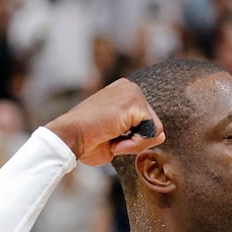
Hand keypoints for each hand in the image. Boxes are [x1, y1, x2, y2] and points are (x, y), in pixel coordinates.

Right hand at [44, 78, 165, 165]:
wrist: (69, 137)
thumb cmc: (87, 141)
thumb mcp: (119, 138)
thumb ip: (141, 136)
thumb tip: (162, 135)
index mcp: (124, 93)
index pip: (146, 123)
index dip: (132, 138)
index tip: (108, 135)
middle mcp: (130, 88)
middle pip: (153, 125)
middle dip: (136, 140)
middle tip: (109, 138)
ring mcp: (133, 92)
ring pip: (154, 130)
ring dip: (134, 143)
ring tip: (111, 137)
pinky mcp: (134, 102)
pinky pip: (150, 133)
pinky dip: (134, 143)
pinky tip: (114, 138)